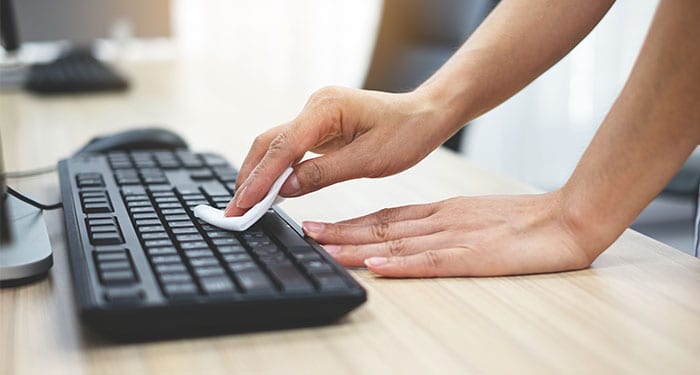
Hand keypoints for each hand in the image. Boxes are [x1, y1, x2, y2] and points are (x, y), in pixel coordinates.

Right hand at [225, 86, 455, 215]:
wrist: (425, 115)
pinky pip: (289, 148)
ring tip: (245, 206)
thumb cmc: (406, 132)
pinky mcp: (319, 127)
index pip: (283, 146)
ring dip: (259, 174)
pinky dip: (275, 170)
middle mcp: (315, 107)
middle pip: (269, 142)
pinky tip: (268, 190)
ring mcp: (315, 115)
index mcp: (326, 108)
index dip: (261, 177)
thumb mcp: (368, 160)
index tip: (245, 203)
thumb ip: (323, 173)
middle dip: (250, 177)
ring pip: (275, 145)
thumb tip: (284, 188)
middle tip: (235, 211)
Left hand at [301, 191, 601, 276]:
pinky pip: (433, 260)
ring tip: (325, 247)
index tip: (322, 226)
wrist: (570, 217)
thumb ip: (444, 226)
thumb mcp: (476, 217)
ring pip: (398, 241)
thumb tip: (409, 239)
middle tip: (308, 233)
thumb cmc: (526, 220)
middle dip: (342, 231)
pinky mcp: (478, 256)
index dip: (352, 222)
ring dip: (358, 246)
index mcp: (443, 211)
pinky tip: (377, 264)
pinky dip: (402, 263)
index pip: (387, 216)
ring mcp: (458, 237)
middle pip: (383, 226)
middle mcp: (442, 221)